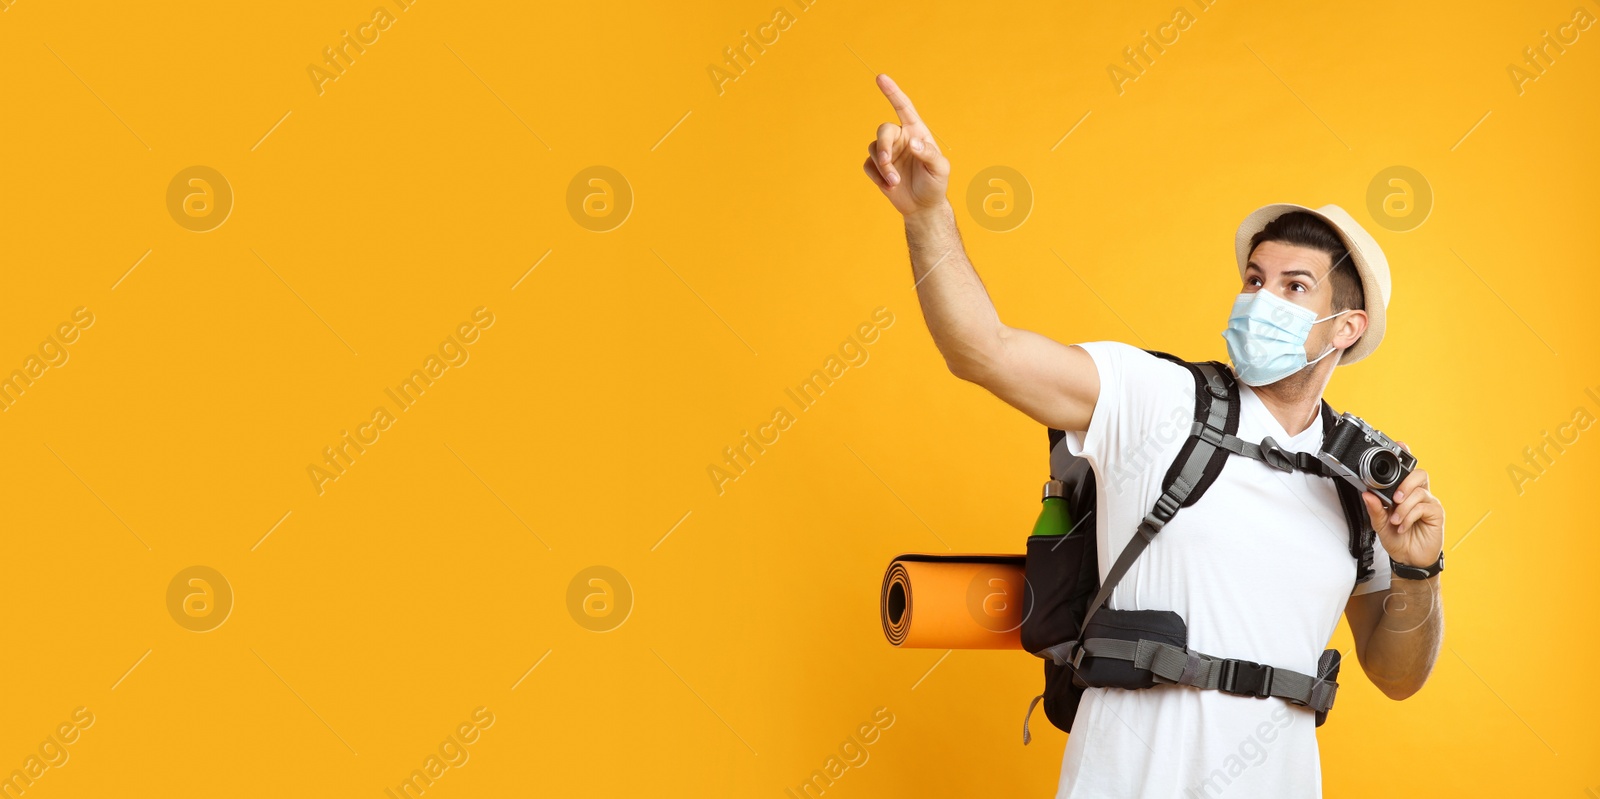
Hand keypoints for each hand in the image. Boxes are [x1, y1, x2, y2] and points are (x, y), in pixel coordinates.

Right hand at [862, 74, 949, 216]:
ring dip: (883, 167)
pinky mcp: (877, 168)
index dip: (892, 92)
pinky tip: (889, 187)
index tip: (881, 78)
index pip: (903, 108)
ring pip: (874, 149)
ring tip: (895, 183)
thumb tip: (912, 142)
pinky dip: (877, 177)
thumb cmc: (935, 184)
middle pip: (883, 131)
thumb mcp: (940, 169)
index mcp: (916, 132)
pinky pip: (868, 165)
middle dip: (884, 147)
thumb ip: (928, 153)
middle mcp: (900, 139)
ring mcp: (888, 153)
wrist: (923, 206)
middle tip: (888, 163)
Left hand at [1360, 441, 1444, 571]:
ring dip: (1404, 507)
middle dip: (1406, 483)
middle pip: (1419, 474)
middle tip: (1395, 498)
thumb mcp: (1380, 525)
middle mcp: (1418, 494)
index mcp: (1405, 492)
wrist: (1408, 559)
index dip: (1405, 455)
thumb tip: (1367, 494)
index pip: (1407, 470)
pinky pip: (1424, 507)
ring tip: (1396, 520)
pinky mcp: (1436, 513)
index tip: (1399, 445)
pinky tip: (1403, 525)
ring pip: (1419, 492)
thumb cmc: (1398, 539)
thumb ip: (1374, 509)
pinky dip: (1410, 516)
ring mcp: (1428, 503)